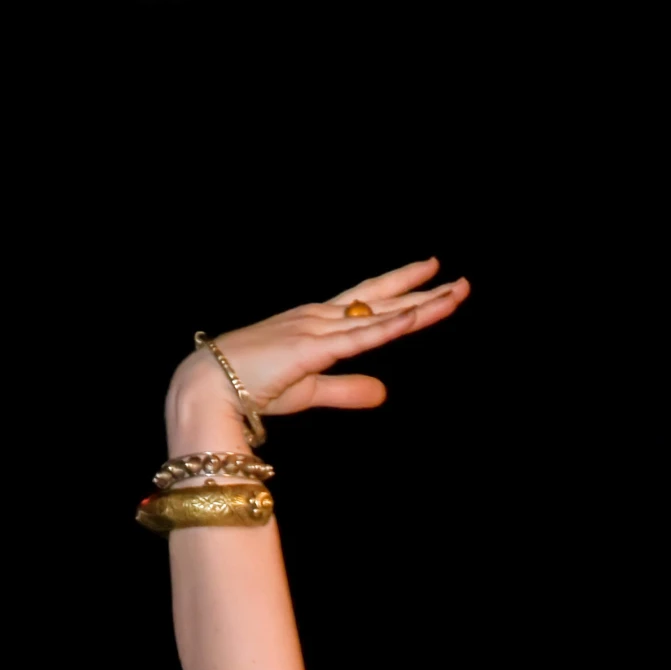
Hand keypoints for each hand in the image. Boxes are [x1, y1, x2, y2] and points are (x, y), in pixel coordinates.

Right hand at [169, 258, 469, 421]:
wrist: (209, 385)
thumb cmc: (251, 387)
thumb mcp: (312, 390)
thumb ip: (348, 390)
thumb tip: (384, 394)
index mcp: (318, 323)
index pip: (369, 302)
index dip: (401, 289)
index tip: (432, 276)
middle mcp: (321, 317)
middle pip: (382, 300)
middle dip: (423, 291)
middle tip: (461, 283)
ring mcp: (317, 329)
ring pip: (380, 315)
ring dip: (420, 306)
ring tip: (455, 294)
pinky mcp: (312, 349)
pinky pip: (360, 337)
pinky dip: (389, 326)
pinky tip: (416, 315)